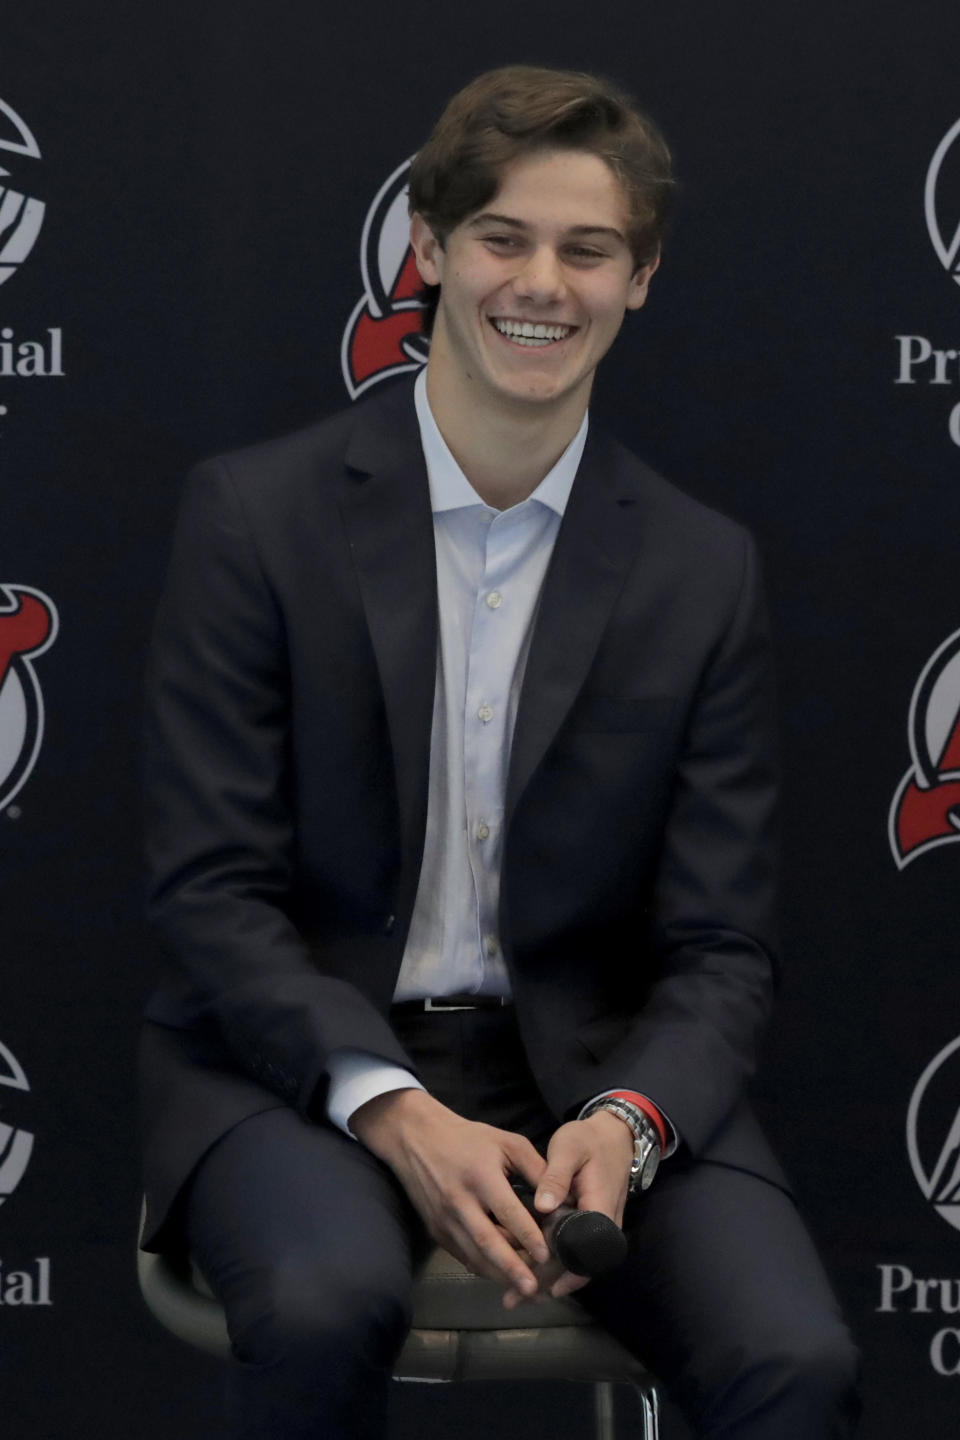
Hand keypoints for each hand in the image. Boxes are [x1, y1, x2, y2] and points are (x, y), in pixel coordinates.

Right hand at [350, 1089, 550, 1300]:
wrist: (416, 1138)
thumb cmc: (468, 1139)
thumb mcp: (507, 1142)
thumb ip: (536, 1168)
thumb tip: (561, 1198)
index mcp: (480, 1176)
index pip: (507, 1212)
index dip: (527, 1236)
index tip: (546, 1255)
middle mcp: (460, 1201)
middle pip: (488, 1242)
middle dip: (511, 1268)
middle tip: (534, 1289)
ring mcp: (444, 1219)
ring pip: (473, 1255)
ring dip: (499, 1275)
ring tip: (524, 1291)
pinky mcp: (435, 1230)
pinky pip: (462, 1255)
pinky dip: (482, 1268)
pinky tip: (501, 1278)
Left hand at [501, 1109, 633, 1307]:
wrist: (613, 1135)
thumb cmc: (589, 1141)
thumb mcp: (569, 1149)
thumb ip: (556, 1177)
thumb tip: (543, 1206)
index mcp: (598, 1207)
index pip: (587, 1251)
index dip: (566, 1273)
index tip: (542, 1287)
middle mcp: (601, 1225)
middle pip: (576, 1264)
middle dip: (546, 1283)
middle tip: (513, 1299)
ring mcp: (595, 1227)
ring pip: (572, 1260)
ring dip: (544, 1277)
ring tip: (512, 1293)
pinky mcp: (585, 1224)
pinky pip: (570, 1249)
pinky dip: (549, 1262)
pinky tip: (524, 1269)